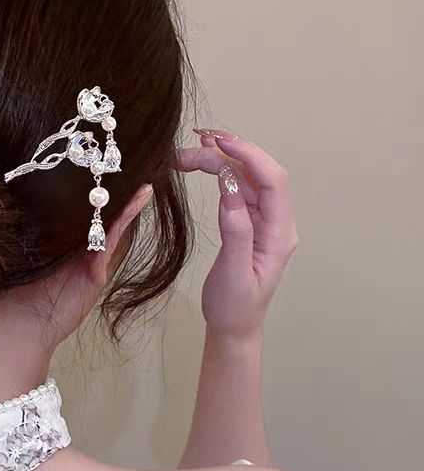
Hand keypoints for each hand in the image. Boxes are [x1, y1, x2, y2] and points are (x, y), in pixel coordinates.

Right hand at [174, 129, 298, 339]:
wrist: (233, 328)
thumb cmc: (235, 308)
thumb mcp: (233, 273)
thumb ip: (235, 232)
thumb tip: (228, 191)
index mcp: (280, 234)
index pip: (273, 182)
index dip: (249, 156)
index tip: (220, 143)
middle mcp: (276, 222)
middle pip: (258, 174)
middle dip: (230, 153)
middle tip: (193, 146)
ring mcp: (262, 221)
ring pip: (245, 179)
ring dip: (221, 161)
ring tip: (189, 154)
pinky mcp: (247, 223)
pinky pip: (237, 190)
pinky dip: (220, 174)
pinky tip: (204, 164)